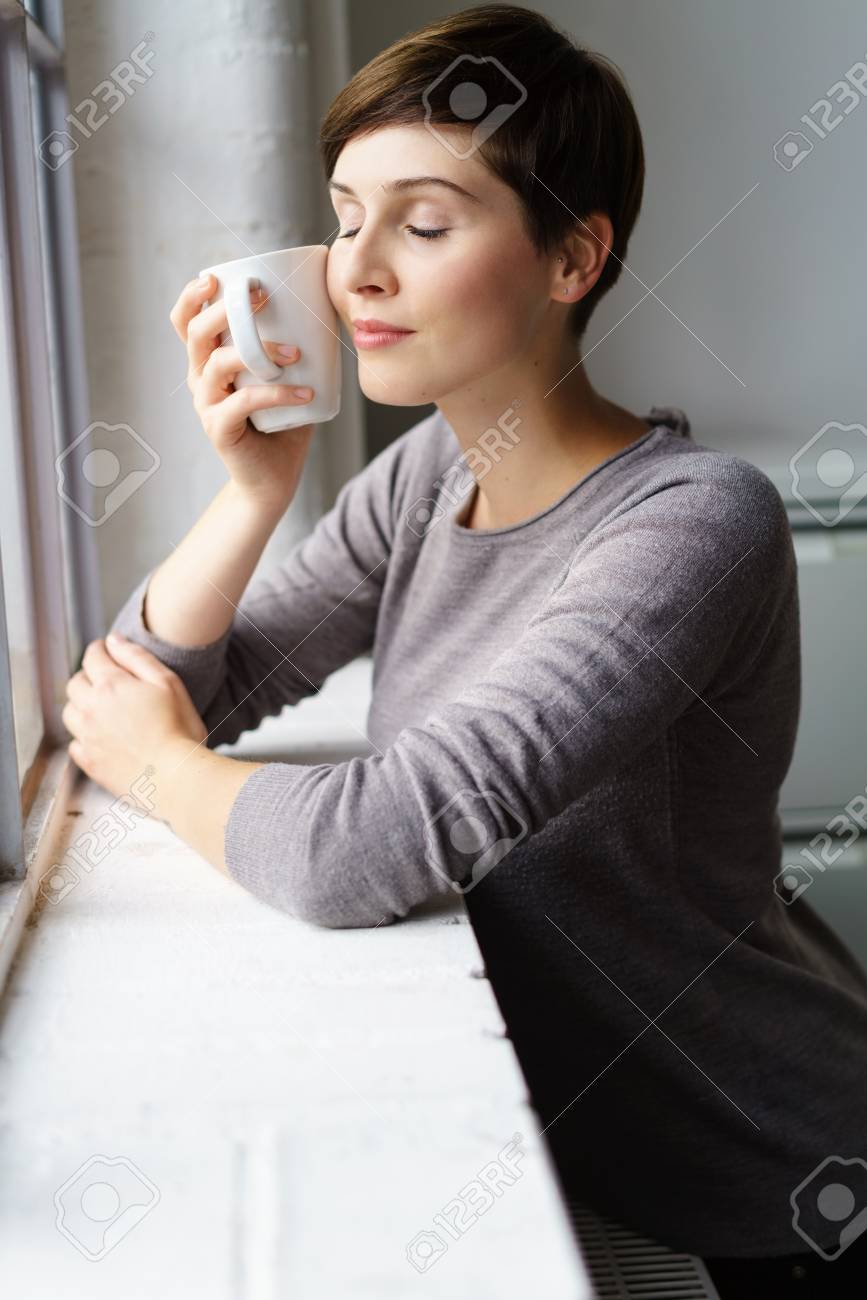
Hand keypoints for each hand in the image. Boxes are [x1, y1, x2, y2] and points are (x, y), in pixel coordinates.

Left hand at [62, 633, 207, 803]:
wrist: (175, 777)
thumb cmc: (179, 730)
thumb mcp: (168, 683)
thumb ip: (137, 657)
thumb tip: (113, 641)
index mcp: (111, 686)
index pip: (93, 657)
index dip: (99, 650)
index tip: (105, 650)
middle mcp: (92, 709)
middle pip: (75, 683)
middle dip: (87, 676)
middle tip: (104, 678)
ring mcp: (87, 737)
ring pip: (70, 712)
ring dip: (81, 705)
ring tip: (100, 708)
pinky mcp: (90, 762)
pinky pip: (75, 743)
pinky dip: (83, 736)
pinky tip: (100, 736)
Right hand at [170, 273, 317, 509]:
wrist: (273, 480)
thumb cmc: (282, 425)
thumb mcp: (285, 379)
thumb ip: (295, 349)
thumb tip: (328, 311)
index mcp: (208, 361)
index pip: (186, 321)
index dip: (195, 295)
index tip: (222, 277)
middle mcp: (200, 379)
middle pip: (197, 333)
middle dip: (226, 308)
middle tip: (263, 298)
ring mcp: (206, 405)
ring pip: (219, 362)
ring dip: (260, 350)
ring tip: (296, 354)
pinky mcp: (219, 429)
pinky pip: (244, 402)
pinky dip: (277, 392)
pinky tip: (306, 392)